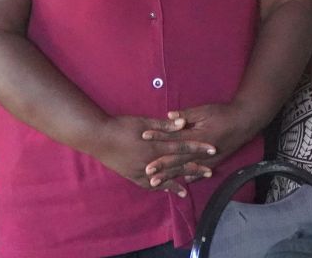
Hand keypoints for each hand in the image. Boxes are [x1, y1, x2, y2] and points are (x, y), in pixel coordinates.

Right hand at [93, 115, 216, 196]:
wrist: (98, 138)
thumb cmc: (121, 126)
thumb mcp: (143, 121)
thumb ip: (164, 125)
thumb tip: (183, 123)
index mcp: (155, 146)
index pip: (182, 148)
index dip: (198, 148)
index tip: (212, 150)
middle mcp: (151, 162)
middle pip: (177, 165)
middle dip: (195, 168)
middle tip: (210, 171)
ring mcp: (141, 172)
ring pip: (165, 178)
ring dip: (179, 181)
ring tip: (191, 187)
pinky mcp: (132, 176)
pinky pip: (150, 185)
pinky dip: (160, 187)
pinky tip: (167, 190)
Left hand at [143, 104, 258, 185]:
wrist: (244, 122)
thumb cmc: (222, 113)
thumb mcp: (204, 111)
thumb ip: (186, 115)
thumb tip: (169, 116)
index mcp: (197, 136)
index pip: (173, 138)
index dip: (158, 137)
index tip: (143, 138)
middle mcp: (201, 151)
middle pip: (177, 159)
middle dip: (162, 166)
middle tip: (146, 173)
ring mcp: (208, 159)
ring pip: (186, 169)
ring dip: (172, 176)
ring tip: (158, 183)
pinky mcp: (215, 161)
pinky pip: (200, 172)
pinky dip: (192, 177)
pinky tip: (183, 183)